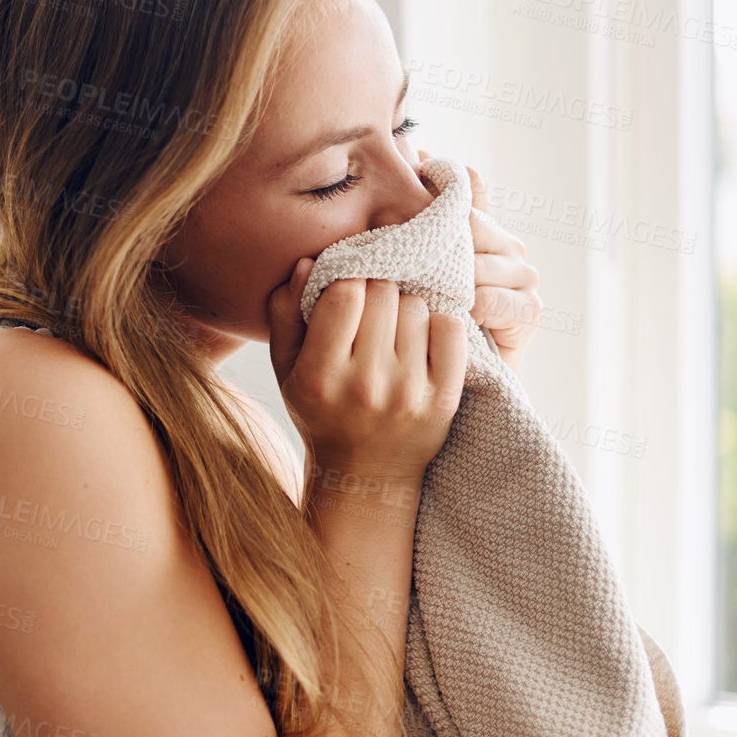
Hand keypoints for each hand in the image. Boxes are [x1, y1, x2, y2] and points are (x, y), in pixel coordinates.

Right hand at [266, 260, 466, 484]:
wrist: (365, 473)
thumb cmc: (321, 412)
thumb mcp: (286, 368)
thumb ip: (286, 313)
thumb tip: (308, 263)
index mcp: (321, 376)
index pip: (345, 292)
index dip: (348, 282)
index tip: (349, 294)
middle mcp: (366, 385)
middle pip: (384, 292)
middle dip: (377, 294)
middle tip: (372, 315)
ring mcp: (409, 393)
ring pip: (416, 307)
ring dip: (405, 311)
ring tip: (394, 334)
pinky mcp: (444, 399)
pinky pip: (450, 328)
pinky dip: (438, 325)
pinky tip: (421, 343)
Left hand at [416, 149, 542, 372]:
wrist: (443, 386)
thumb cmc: (421, 328)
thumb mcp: (407, 270)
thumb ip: (414, 221)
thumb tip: (413, 151)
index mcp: (479, 227)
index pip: (468, 186)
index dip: (440, 181)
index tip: (411, 172)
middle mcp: (504, 245)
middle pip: (473, 223)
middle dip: (436, 241)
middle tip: (401, 256)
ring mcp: (521, 277)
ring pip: (482, 261)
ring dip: (451, 277)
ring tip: (421, 289)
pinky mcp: (529, 310)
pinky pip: (498, 299)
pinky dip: (475, 307)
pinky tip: (456, 313)